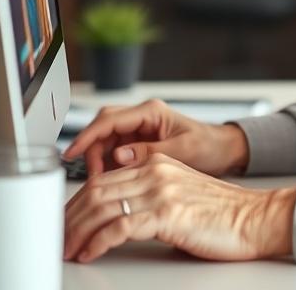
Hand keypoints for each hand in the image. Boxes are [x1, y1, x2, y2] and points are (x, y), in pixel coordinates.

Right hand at [62, 99, 249, 176]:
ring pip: (105, 141)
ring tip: (101, 184)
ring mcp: (139, 131)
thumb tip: (120, 157)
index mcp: (151, 112)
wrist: (224, 151)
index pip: (109, 120)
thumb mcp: (182, 151)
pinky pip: (114, 152)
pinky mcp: (139, 144)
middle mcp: (142, 118)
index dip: (87, 136)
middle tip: (93, 178)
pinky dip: (109, 166)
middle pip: (102, 129)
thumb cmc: (209, 146)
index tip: (72, 152)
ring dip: (99, 161)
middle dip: (92, 151)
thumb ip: (150, 153)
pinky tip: (111, 182)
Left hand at [63, 153, 295, 262]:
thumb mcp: (180, 191)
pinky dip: (98, 242)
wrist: (254, 219)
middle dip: (69, 217)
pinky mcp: (167, 214)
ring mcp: (161, 190)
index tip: (64, 221)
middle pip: (96, 190)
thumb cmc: (221, 213)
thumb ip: (150, 190)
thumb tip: (116, 209)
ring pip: (102, 206)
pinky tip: (90, 253)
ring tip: (67, 249)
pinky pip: (120, 227)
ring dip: (77, 231)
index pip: (103, 178)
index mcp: (157, 161)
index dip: (76, 202)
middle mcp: (155, 170)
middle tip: (57, 238)